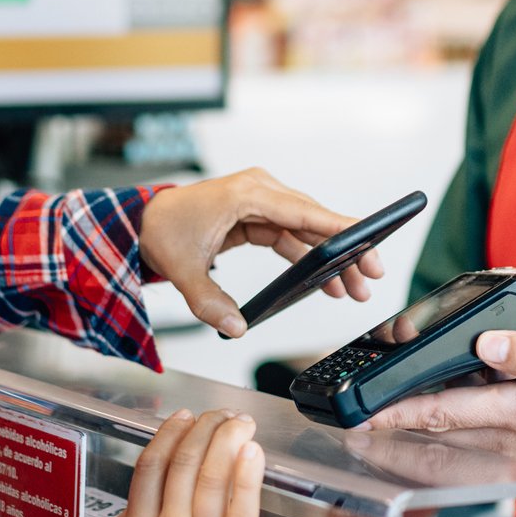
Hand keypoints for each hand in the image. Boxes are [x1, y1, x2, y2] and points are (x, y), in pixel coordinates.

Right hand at [103, 410, 264, 516]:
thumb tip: (133, 515)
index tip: (183, 419)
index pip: (151, 468)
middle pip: (184, 465)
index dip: (170, 434)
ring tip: (241, 423)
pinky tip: (253, 455)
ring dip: (228, 442)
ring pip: (211, 481)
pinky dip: (247, 480)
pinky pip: (240, 516)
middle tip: (221, 415)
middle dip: (206, 430)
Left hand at [139, 170, 383, 336]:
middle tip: (371, 275)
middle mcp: (259, 190)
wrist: (144, 220)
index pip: (300, 211)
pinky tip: (327, 282)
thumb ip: (209, 301)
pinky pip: (293, 235)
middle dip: (344, 249)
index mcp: (245, 193)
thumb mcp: (182, 269)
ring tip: (353, 288)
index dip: (336, 227)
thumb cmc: (163, 230)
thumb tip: (234, 327)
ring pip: (307, 229)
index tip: (367, 239)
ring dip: (330, 258)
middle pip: (312, 219)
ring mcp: (261, 200)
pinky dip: (309, 258)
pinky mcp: (260, 214)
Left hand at [360, 328, 515, 474]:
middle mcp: (508, 434)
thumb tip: (483, 346)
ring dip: (417, 422)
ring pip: (453, 433)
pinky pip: (476, 434)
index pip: (439, 412)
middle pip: (435, 428)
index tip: (357, 416)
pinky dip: (450, 423)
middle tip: (354, 412)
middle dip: (392, 420)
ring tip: (384, 407)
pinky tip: (444, 406)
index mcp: (515, 412)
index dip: (392, 413)